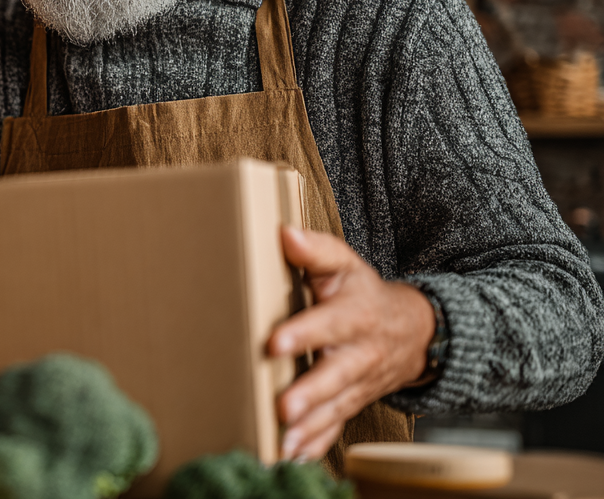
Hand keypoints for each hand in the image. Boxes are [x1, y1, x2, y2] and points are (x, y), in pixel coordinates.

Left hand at [268, 228, 434, 459]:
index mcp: (355, 315)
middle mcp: (360, 353)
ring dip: (311, 426)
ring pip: (337, 407)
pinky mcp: (354, 402)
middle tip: (284, 407)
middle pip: (336, 374)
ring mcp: (359, 382)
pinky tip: (293, 456)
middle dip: (311, 393)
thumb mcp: (345, 264)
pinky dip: (317, 443)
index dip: (305, 333)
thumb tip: (284, 233)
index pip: (330, 323)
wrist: (415, 332)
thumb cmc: (364, 293)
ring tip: (283, 441)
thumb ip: (316, 250)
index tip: (276, 343)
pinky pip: (337, 426)